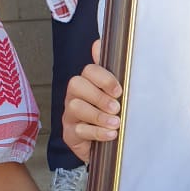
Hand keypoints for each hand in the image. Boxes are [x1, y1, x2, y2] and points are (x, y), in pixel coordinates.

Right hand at [62, 39, 120, 163]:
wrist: (109, 146)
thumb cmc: (112, 117)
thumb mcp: (117, 95)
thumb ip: (111, 72)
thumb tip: (98, 43)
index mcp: (88, 83)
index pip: (88, 71)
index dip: (103, 78)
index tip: (119, 90)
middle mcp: (75, 96)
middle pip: (76, 84)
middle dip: (98, 96)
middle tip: (117, 107)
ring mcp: (70, 115)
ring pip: (75, 107)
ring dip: (98, 115)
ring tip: (116, 123)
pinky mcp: (70, 134)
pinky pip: (78, 130)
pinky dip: (97, 132)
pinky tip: (111, 134)